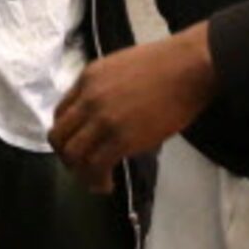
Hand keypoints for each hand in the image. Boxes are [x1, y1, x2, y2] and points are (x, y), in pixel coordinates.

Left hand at [50, 26, 215, 191]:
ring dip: (80, 172)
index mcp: (88, 78)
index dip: (67, 134)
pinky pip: (95, 166)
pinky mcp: (120, 138)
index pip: (61, 113)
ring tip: (95, 180)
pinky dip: (97, 181)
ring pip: (73, 155)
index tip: (79, 144)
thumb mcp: (122, 67)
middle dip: (67, 156)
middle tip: (81, 167)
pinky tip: (108, 184)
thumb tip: (107, 115)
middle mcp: (88, 99)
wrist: (189, 68)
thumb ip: (106, 89)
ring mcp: (103, 119)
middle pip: (59, 136)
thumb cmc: (167, 64)